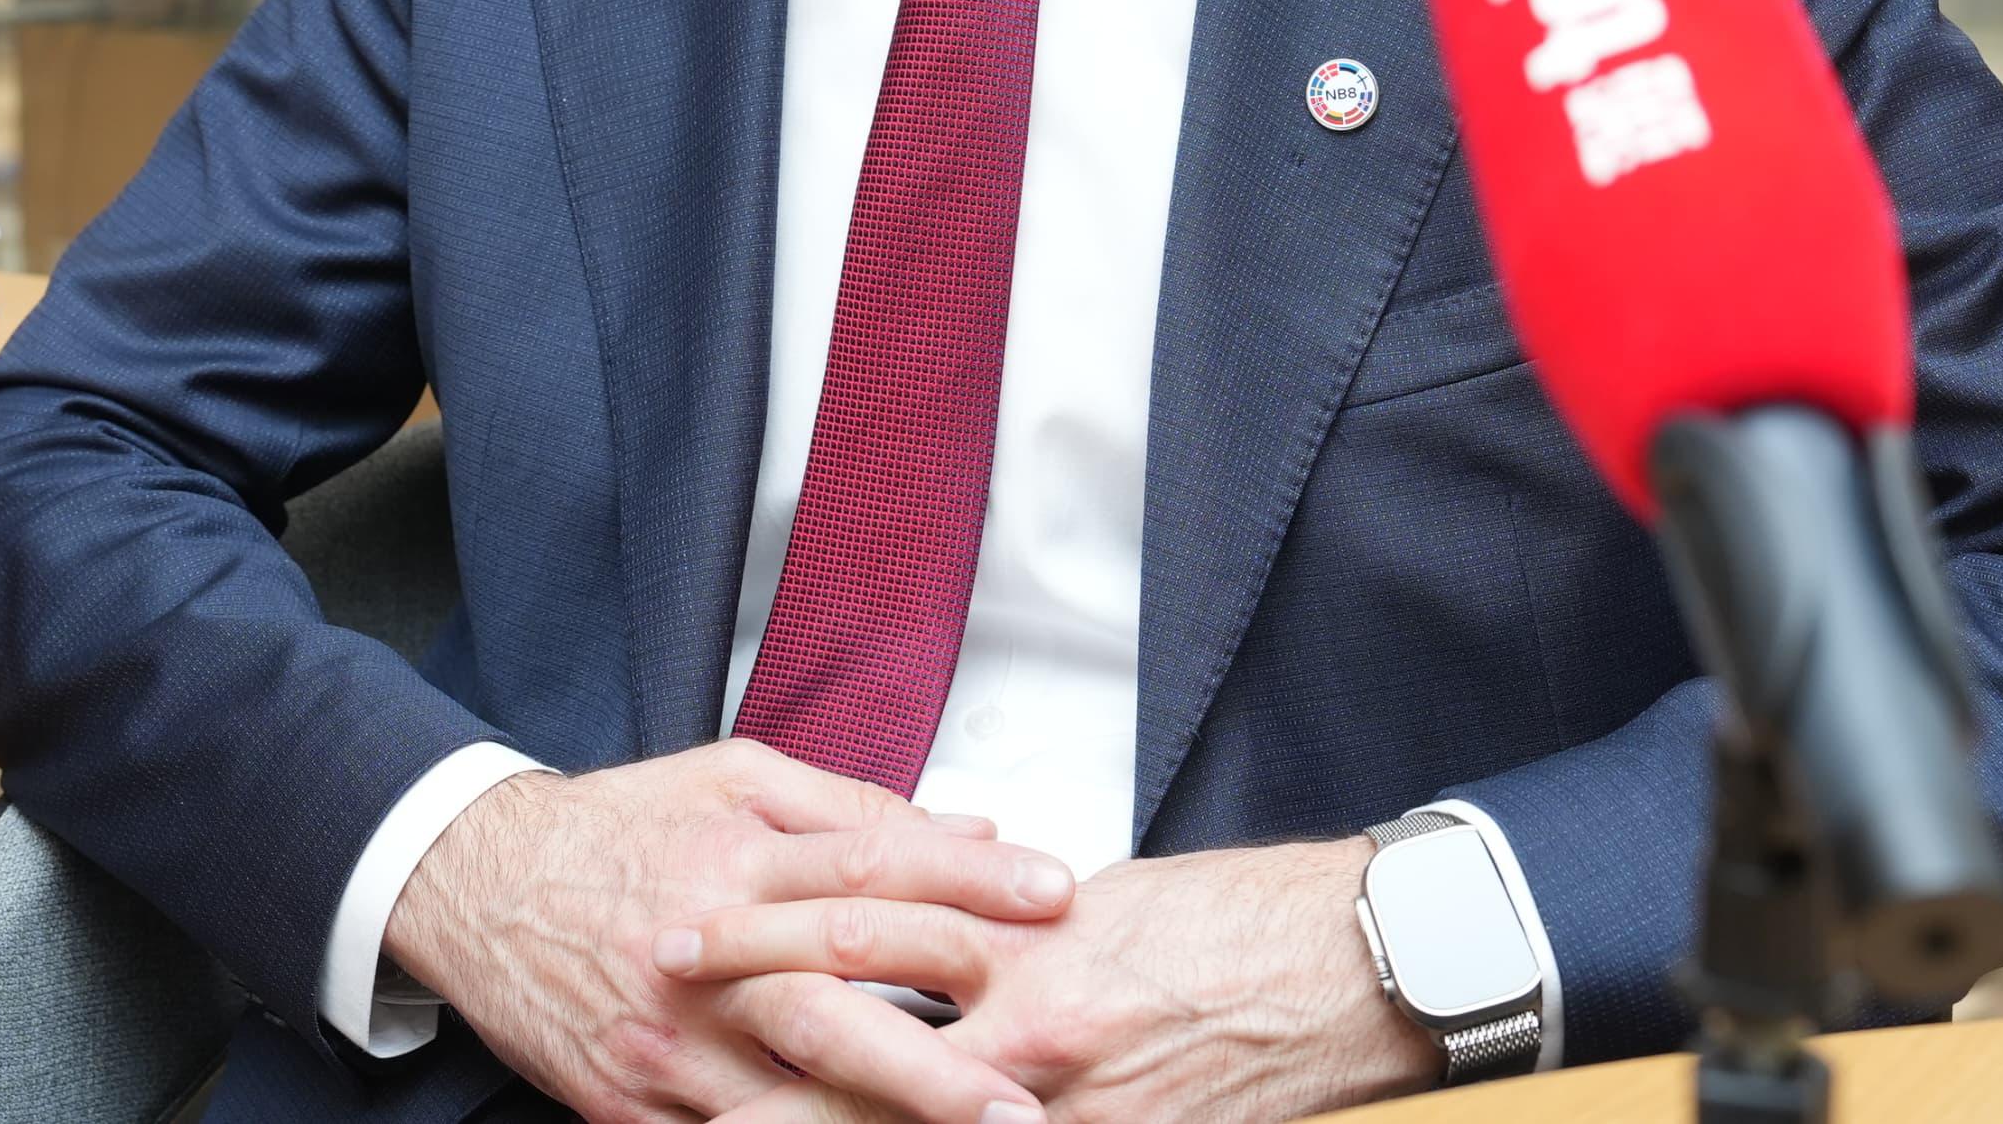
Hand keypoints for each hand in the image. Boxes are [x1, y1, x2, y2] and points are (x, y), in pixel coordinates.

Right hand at [382, 737, 1079, 1123]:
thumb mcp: (730, 778)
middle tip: (1028, 1099)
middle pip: (833, 1008)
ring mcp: (668, 1040)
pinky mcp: (634, 1104)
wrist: (477, 884)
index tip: (1057, 896)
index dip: (969, 883)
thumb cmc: (618, 826)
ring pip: (785, 1100)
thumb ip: (851, 806)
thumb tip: (971, 832)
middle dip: (937, 1066)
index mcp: (734, 858)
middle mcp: (704, 952)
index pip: (871, 866)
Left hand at [654, 836, 1440, 1123]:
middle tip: (655, 1065)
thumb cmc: (1228, 920)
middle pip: (852, 1042)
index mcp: (1013, 924)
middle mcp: (1022, 1014)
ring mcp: (1058, 1095)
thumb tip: (921, 939)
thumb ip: (1000, 926)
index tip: (682, 945)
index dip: (759, 940)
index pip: (854, 930)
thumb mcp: (1094, 899)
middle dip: (748, 1066)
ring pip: (899, 1114)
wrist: (1347, 964)